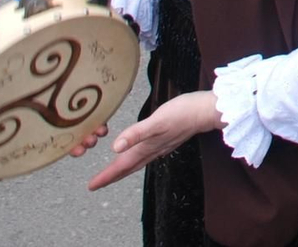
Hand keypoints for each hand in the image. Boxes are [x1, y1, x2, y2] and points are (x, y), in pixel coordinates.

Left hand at [83, 91, 221, 191]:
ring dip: (122, 169)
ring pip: (136, 162)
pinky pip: (145, 154)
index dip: (106, 176)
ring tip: (112, 173)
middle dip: (112, 176)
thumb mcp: (157, 121)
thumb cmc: (183, 113)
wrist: (206, 111)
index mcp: (146, 147)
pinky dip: (134, 158)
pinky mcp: (166, 139)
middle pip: (127, 167)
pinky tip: (137, 154)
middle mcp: (152, 150)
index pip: (121, 166)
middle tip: (97, 184)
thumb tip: (115, 148)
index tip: (91, 186)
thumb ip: (136, 134)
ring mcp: (160, 146)